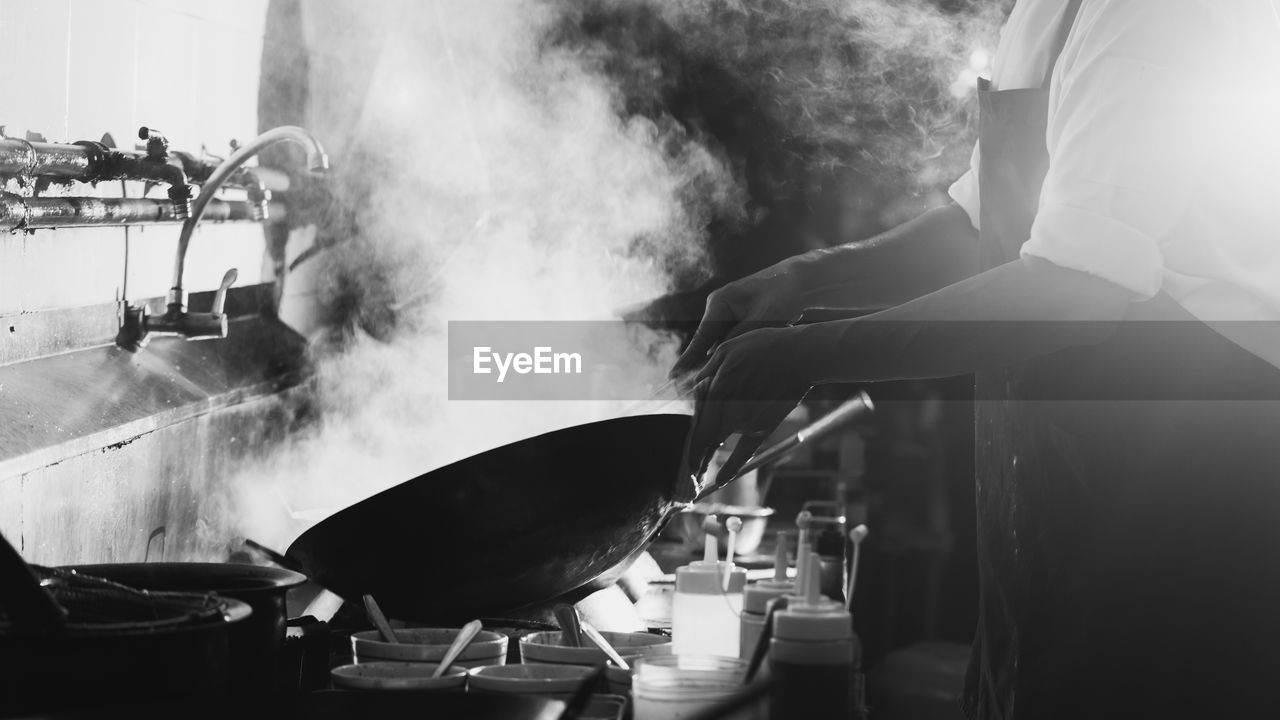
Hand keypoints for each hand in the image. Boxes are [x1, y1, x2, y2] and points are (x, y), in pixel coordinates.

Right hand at [671, 257, 812, 378]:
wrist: (800, 280)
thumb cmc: (783, 295)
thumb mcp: (762, 319)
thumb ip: (740, 339)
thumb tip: (718, 360)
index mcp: (719, 303)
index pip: (700, 337)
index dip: (687, 359)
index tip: (672, 376)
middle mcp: (719, 308)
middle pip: (705, 343)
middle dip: (699, 364)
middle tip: (685, 389)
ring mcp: (728, 313)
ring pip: (718, 344)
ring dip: (716, 361)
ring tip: (705, 386)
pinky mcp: (738, 320)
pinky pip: (729, 341)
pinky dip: (729, 354)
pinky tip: (729, 372)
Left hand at [684, 325, 815, 488]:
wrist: (801, 356)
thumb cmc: (764, 347)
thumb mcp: (728, 348)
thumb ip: (707, 371)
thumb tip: (692, 385)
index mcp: (718, 390)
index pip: (695, 420)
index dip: (685, 439)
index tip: (677, 451)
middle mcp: (730, 411)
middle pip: (704, 437)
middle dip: (692, 454)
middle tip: (682, 469)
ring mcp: (748, 422)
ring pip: (722, 439)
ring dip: (709, 452)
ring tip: (695, 469)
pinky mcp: (764, 427)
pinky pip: (744, 452)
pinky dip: (732, 468)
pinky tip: (720, 481)